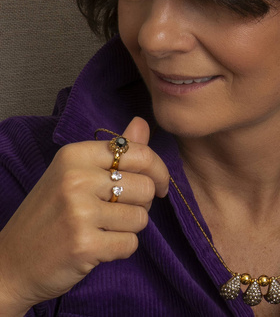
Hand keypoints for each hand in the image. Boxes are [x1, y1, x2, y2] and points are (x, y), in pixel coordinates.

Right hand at [0, 117, 169, 314]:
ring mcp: (79, 212)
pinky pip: (130, 244)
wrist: (11, 263)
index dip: (158, 171)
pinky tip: (99, 246)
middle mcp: (76, 178)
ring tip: (104, 228)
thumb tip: (142, 123)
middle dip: (142, 203)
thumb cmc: (50, 213)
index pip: (140, 153)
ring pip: (141, 217)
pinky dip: (121, 249)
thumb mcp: (75, 173)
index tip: (159, 184)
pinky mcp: (84, 245)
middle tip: (120, 211)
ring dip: (130, 228)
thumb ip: (114, 151)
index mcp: (75, 155)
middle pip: (146, 186)